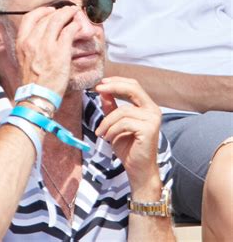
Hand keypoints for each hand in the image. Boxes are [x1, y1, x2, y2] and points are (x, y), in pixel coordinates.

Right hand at [15, 5, 80, 97]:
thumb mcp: (24, 60)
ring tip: (74, 12)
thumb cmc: (33, 82)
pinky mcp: (60, 51)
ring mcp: (46, 45)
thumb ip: (29, 46)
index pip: (30, 17)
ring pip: (58, 19)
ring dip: (68, 13)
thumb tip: (39, 38)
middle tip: (66, 10)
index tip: (49, 10)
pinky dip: (74, 25)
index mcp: (22, 42)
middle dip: (58, 11)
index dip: (41, 11)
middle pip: (46, 16)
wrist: (36, 98)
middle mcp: (32, 41)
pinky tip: (77, 26)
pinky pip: (69, 31)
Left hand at [94, 76, 161, 194]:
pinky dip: (112, 130)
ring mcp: (153, 119)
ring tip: (101, 132)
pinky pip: (124, 123)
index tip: (100, 83)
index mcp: (147, 106)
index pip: (133, 85)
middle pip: (133, 89)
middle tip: (97, 89)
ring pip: (123, 110)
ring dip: (107, 121)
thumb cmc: (128, 147)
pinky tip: (108, 138)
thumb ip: (111, 107)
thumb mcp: (115, 123)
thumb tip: (102, 90)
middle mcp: (153, 110)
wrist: (138, 169)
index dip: (117, 81)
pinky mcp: (149, 129)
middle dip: (113, 87)